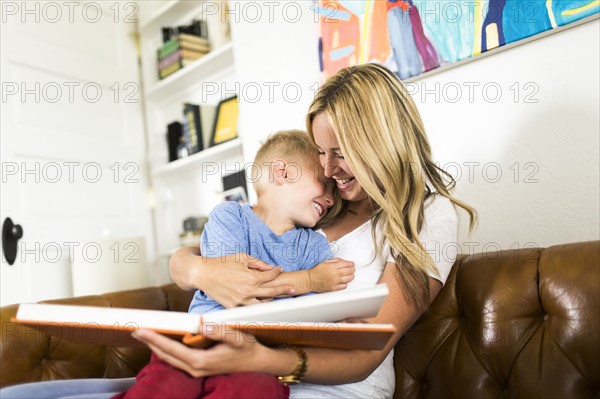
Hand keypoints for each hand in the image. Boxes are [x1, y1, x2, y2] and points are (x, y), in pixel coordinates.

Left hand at [133, 326, 273, 377]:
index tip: (141, 330)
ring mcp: (196, 370)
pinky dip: (166, 350)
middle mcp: (195, 368)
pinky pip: (177, 359)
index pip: (171, 348)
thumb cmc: (246, 348)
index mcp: (201, 361)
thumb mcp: (236, 337)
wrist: (256, 362)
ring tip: (144, 334)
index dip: (154, 339)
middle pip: (165, 355)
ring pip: (169, 358)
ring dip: (156, 346)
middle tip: (135, 330)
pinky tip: (162, 342)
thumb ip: (218, 331)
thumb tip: (200, 324)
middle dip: (149, 342)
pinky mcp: (198, 368)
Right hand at [199, 254, 295, 307]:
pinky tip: (263, 305)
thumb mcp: (241, 257)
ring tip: (280, 299)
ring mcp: (241, 301)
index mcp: (250, 277)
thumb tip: (271, 267)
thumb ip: (258, 263)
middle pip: (271, 292)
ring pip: (262, 304)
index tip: (280, 268)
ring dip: (272, 301)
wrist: (202, 274)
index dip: (276, 271)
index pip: (270, 276)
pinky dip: (257, 307)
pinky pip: (249, 309)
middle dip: (284, 290)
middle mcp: (248, 291)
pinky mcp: (233, 307)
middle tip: (293, 289)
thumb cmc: (221, 263)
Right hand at [307, 258, 354, 292]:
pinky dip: (346, 284)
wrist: (310, 280)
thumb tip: (342, 261)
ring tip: (351, 275)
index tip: (352, 264)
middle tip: (353, 269)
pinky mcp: (333, 288)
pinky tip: (345, 282)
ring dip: (351, 276)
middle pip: (349, 271)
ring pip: (348, 279)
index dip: (351, 264)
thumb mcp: (325, 262)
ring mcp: (335, 282)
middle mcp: (335, 274)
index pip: (346, 264)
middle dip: (352, 269)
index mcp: (332, 266)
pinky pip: (343, 286)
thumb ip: (334, 261)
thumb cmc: (316, 270)